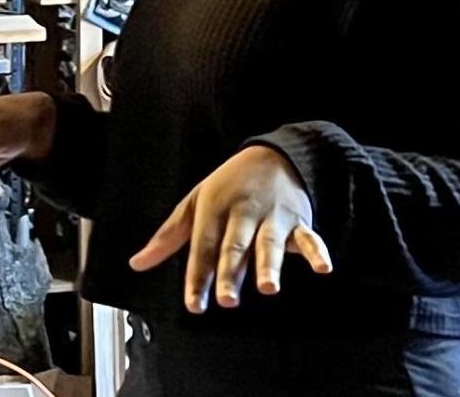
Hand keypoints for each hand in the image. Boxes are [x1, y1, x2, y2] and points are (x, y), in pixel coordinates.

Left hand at [130, 145, 333, 313]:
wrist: (272, 155)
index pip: (202, 248)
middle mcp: (242, 213)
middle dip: (230, 274)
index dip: (197, 277)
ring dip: (269, 265)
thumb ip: (168, 237)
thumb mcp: (194, 204)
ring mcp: (271, 217)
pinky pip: (309, 236)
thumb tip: (137, 263)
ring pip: (269, 243)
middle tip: (227, 300)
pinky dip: (317, 251)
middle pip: (234, 247)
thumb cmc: (228, 186)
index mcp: (213, 210)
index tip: (194, 304)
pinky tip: (322, 267)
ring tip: (269, 288)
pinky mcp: (298, 221)